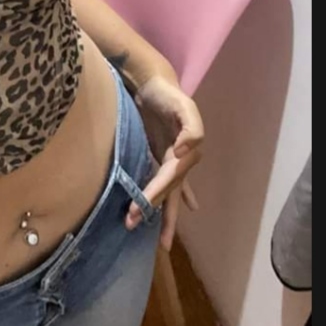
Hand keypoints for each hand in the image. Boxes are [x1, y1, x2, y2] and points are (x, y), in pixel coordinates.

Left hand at [125, 75, 203, 250]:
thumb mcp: (183, 106)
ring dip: (164, 213)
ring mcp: (173, 158)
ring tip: (165, 243)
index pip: (169, 179)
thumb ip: (192, 129)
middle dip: (155, 209)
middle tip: (133, 225)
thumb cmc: (167, 94)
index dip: (155, 193)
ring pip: (169, 192)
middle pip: (169, 190)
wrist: (154, 81)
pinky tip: (188, 209)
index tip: (139, 207)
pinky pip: (167, 181)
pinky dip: (175, 197)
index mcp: (187, 152)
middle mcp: (182, 159)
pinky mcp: (162, 154)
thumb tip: (184, 152)